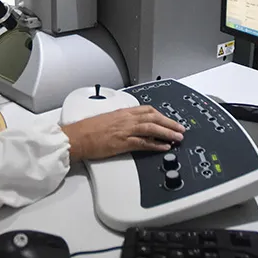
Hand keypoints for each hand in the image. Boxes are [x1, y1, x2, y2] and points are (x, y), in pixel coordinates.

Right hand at [61, 106, 185, 161]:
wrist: (77, 137)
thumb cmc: (87, 130)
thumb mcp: (107, 119)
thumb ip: (120, 120)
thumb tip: (130, 124)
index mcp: (123, 112)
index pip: (147, 110)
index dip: (161, 115)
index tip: (169, 120)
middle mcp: (126, 119)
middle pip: (154, 117)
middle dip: (169, 123)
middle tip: (180, 129)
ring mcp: (125, 130)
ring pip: (152, 128)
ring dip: (167, 132)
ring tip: (177, 138)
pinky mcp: (122, 142)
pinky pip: (144, 142)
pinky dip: (156, 144)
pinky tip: (164, 147)